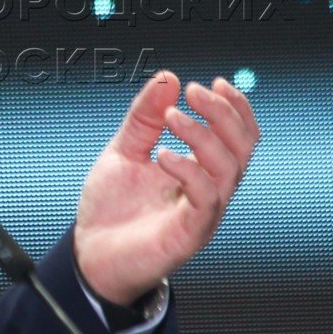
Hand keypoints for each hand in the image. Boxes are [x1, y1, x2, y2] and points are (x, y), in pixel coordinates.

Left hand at [73, 71, 258, 305]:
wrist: (89, 254)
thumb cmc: (112, 208)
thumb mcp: (124, 150)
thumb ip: (144, 117)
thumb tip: (167, 78)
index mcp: (201, 171)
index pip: (239, 136)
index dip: (235, 108)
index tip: (215, 82)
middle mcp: (209, 191)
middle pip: (243, 148)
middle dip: (224, 114)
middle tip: (194, 92)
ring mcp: (203, 213)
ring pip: (229, 170)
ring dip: (204, 135)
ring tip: (172, 116)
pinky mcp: (189, 234)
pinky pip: (206, 199)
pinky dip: (190, 170)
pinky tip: (163, 155)